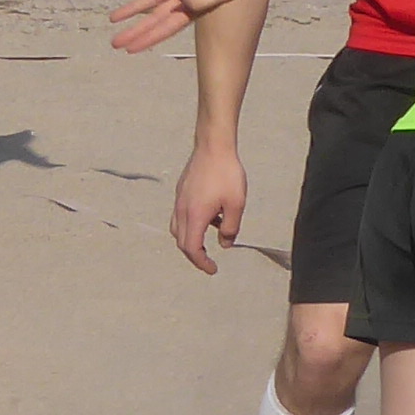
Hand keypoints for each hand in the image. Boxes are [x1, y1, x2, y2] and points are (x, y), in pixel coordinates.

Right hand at [171, 143, 245, 274]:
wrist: (213, 145)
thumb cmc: (226, 174)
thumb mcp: (236, 204)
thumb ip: (231, 228)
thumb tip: (225, 243)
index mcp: (194, 216)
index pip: (192, 249)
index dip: (201, 263)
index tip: (213, 269)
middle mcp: (182, 210)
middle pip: (182, 242)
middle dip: (195, 255)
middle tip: (210, 261)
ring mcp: (179, 200)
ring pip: (179, 229)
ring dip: (193, 238)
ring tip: (214, 233)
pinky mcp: (182, 191)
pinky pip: (182, 215)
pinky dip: (193, 223)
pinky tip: (212, 214)